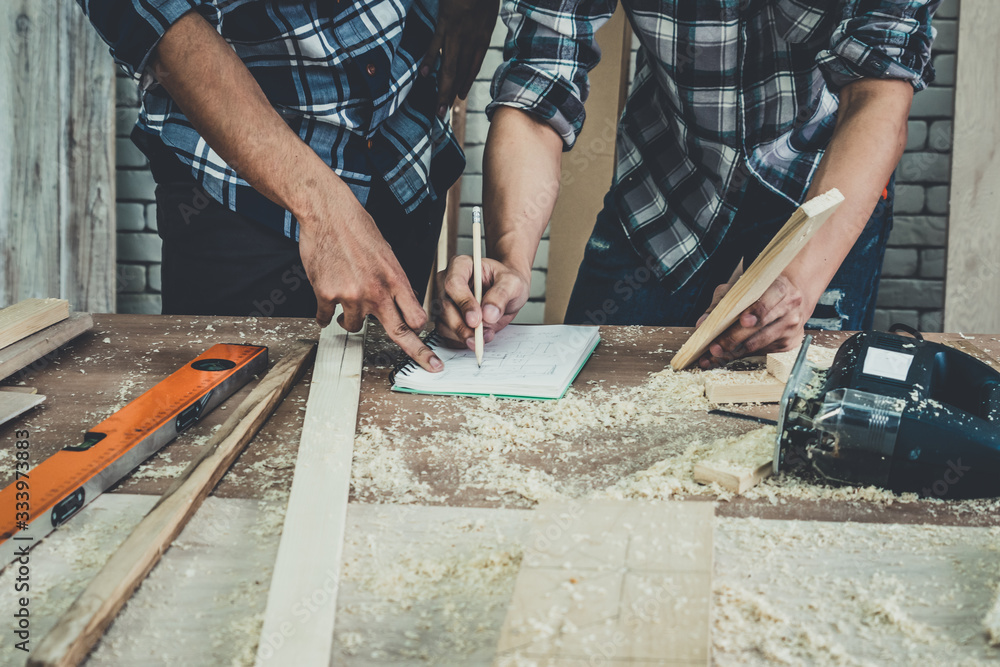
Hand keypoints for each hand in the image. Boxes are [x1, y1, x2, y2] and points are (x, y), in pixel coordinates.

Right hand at [297, 186, 442, 372]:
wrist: (328, 214)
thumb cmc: (358, 229)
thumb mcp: (387, 254)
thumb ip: (393, 281)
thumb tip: (398, 301)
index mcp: (395, 279)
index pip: (416, 316)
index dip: (421, 330)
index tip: (427, 339)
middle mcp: (377, 291)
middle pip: (401, 332)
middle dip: (419, 352)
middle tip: (432, 365)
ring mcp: (352, 295)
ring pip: (355, 326)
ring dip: (351, 319)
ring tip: (346, 300)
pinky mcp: (327, 295)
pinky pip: (327, 317)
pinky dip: (325, 314)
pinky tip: (325, 304)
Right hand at [420, 0, 499, 117]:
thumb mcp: (489, 6)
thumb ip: (481, 17)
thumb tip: (477, 25)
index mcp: (484, 34)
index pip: (473, 64)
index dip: (465, 80)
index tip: (459, 94)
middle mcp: (472, 38)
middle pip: (461, 70)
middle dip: (452, 92)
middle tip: (444, 111)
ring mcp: (458, 32)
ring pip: (449, 65)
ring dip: (443, 87)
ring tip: (438, 106)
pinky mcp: (445, 22)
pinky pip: (436, 45)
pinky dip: (429, 61)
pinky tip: (424, 76)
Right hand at [433, 255, 529, 348]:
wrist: (508, 293)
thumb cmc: (508, 282)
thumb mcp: (512, 283)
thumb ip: (501, 295)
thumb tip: (488, 313)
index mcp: (461, 265)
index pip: (454, 283)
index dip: (464, 303)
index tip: (476, 319)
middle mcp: (448, 282)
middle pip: (444, 306)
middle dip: (461, 325)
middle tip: (478, 336)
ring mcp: (445, 301)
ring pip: (443, 322)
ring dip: (462, 335)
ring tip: (485, 334)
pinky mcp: (447, 318)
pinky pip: (447, 333)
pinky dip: (462, 340)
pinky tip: (478, 337)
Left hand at [695, 273, 814, 368]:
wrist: (789, 299)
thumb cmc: (760, 292)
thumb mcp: (740, 289)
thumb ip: (721, 303)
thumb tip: (703, 323)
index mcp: (779, 289)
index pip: (768, 302)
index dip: (756, 312)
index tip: (743, 320)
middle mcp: (789, 310)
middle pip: (760, 327)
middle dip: (735, 338)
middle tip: (715, 347)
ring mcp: (790, 329)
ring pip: (759, 344)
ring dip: (734, 351)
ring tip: (714, 354)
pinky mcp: (787, 345)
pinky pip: (761, 353)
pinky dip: (741, 355)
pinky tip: (726, 355)